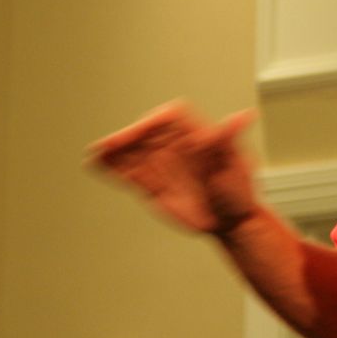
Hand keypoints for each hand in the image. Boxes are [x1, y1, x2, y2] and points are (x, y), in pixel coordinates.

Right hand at [86, 100, 260, 235]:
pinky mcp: (153, 185)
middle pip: (144, 135)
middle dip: (125, 139)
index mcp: (195, 133)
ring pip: (132, 154)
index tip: (137, 132)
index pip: (167, 119)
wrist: (233, 221)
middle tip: (107, 146)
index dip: (150, 123)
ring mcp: (162, 165)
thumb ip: (229, 140)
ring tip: (93, 154)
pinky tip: (95, 165)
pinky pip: (129, 174)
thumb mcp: (237, 164)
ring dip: (113, 153)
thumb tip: (243, 116)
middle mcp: (174, 146)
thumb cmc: (241, 189)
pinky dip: (112, 169)